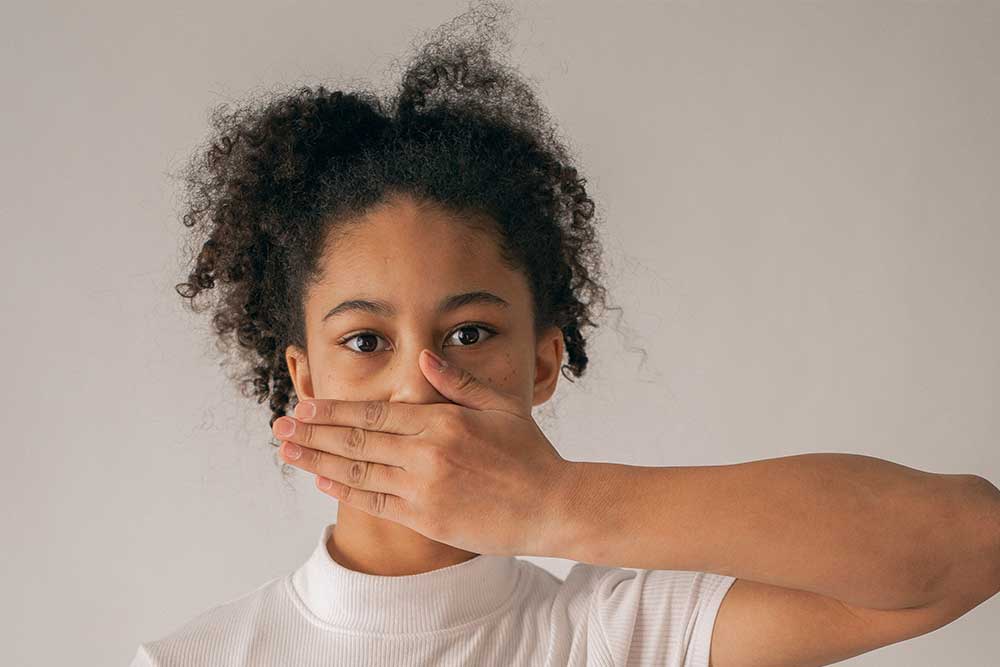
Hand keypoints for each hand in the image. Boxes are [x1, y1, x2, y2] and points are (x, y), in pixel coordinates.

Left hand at [271, 349, 578, 557]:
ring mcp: (424, 487)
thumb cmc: (531, 454)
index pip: (375, 414)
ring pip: (358, 470)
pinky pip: (375, 501)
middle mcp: (427, 452)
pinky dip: (345, 490)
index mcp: (443, 421)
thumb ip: (458, 382)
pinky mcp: (426, 518)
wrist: (553, 506)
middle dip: (313, 432)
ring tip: (286, 451)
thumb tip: (425, 357)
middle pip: (356, 440)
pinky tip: (321, 479)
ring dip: (317, 459)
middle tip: (279, 426)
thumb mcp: (500, 406)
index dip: (335, 410)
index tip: (305, 405)